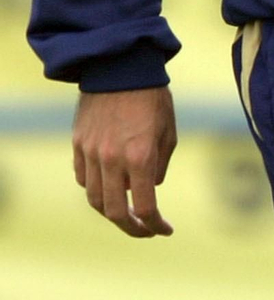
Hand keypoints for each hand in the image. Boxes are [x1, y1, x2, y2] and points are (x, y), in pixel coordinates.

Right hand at [72, 87, 177, 236]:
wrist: (121, 68)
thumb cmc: (152, 97)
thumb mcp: (169, 130)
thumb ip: (160, 164)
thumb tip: (150, 188)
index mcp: (141, 156)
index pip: (145, 206)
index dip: (155, 225)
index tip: (164, 230)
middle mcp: (113, 159)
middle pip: (115, 212)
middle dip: (132, 228)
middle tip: (145, 231)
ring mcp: (91, 154)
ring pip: (95, 199)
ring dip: (112, 212)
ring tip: (128, 214)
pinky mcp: (78, 146)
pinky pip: (84, 179)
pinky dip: (96, 189)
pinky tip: (110, 188)